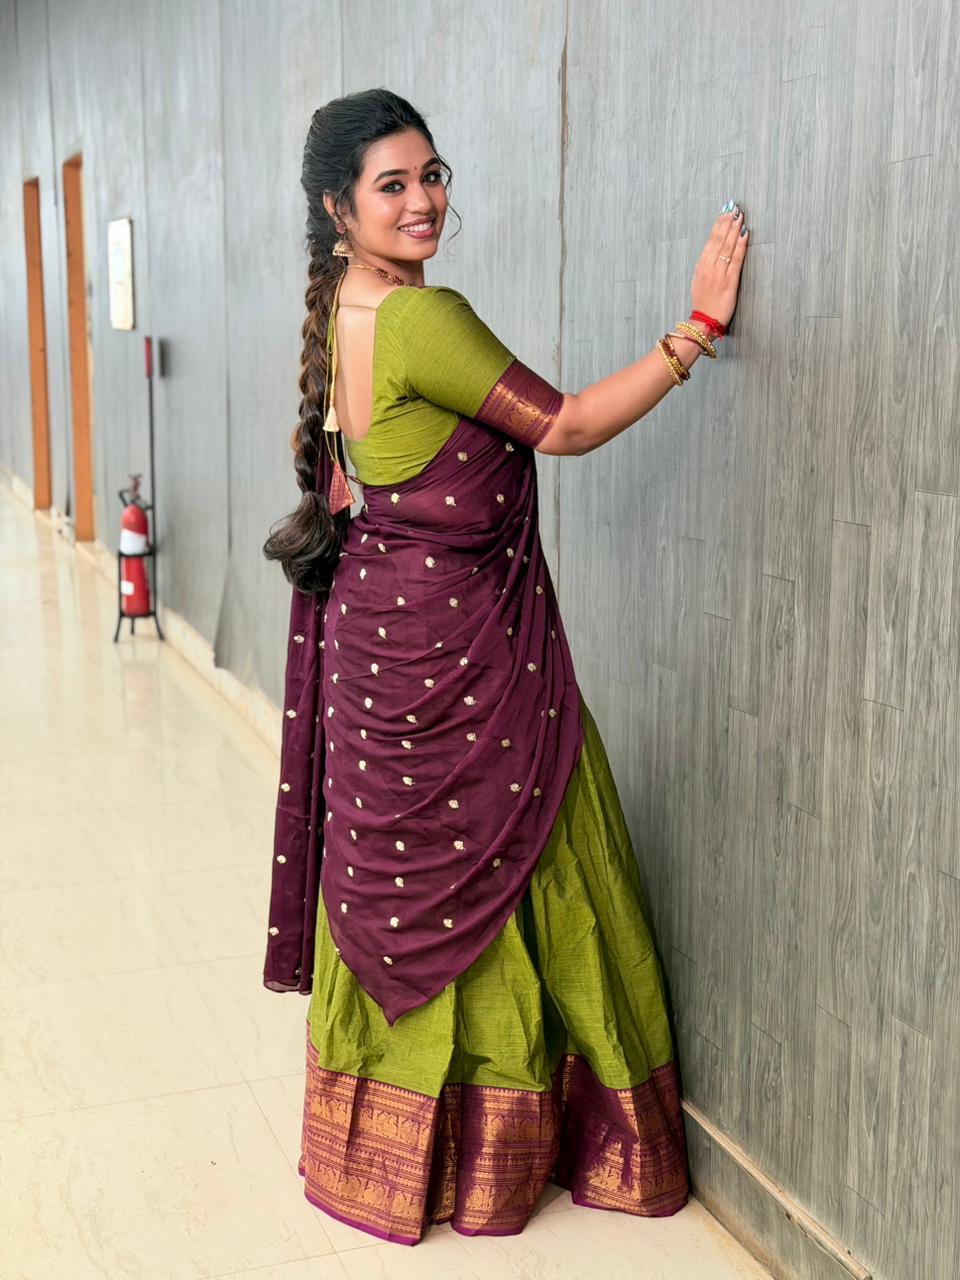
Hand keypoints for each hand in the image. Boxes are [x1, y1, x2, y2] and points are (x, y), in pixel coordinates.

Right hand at [690, 203, 748, 329]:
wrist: (704, 321)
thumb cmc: (702, 303)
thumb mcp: (698, 281)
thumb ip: (705, 266)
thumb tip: (713, 252)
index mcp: (701, 265)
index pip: (711, 240)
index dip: (718, 224)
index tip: (724, 212)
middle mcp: (709, 266)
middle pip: (719, 239)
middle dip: (727, 221)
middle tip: (733, 207)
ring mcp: (719, 273)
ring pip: (727, 246)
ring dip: (734, 229)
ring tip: (740, 215)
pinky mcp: (730, 281)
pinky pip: (736, 259)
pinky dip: (740, 245)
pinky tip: (745, 233)